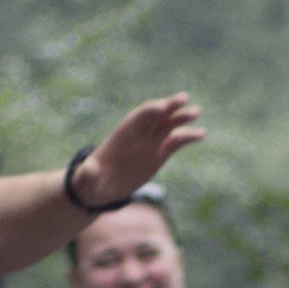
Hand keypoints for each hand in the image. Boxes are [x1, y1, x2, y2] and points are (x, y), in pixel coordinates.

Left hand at [72, 96, 206, 208]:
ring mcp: (149, 144)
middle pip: (154, 116)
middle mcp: (137, 136)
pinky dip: (187, 136)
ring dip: (180, 117)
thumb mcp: (87, 179)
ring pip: (167, 125)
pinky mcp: (158, 155)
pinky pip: (175, 142)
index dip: (149, 112)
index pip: (137, 119)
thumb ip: (88, 173)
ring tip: (196, 112)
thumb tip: (89, 169)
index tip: (162, 107)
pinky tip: (201, 134)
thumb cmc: (90, 182)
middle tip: (183, 98)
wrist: (100, 189)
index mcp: (121, 137)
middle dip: (167, 107)